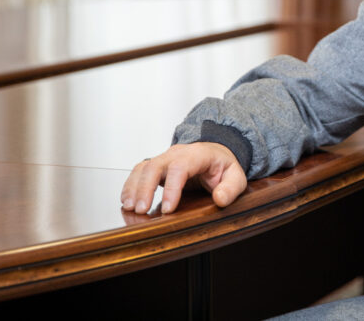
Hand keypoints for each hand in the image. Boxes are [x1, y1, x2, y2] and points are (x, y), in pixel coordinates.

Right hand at [120, 142, 247, 214]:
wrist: (216, 153)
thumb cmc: (223, 166)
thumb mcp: (236, 176)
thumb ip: (231, 188)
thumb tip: (220, 199)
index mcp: (197, 154)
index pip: (180, 167)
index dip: (171, 188)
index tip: (167, 209)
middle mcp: (177, 154)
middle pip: (156, 165)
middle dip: (145, 187)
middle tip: (141, 210)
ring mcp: (165, 159)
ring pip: (143, 167)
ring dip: (134, 187)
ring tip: (130, 208)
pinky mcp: (156, 167)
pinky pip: (139, 172)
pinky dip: (130, 186)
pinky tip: (127, 202)